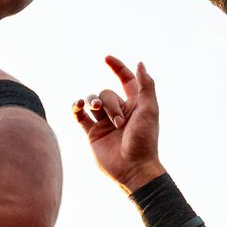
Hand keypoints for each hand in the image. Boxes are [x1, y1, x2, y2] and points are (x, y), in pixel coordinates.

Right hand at [71, 55, 162, 191]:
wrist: (133, 168)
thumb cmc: (145, 140)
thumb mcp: (150, 109)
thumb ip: (146, 85)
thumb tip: (139, 63)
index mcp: (135, 105)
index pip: (125, 79)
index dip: (117, 67)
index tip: (106, 58)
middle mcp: (119, 112)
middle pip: (106, 93)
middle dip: (110, 103)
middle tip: (119, 122)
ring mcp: (105, 123)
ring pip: (92, 101)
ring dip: (94, 102)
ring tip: (97, 111)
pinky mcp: (93, 133)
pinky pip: (80, 115)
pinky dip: (76, 107)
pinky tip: (78, 106)